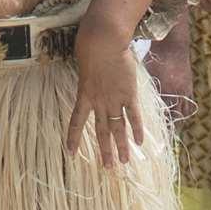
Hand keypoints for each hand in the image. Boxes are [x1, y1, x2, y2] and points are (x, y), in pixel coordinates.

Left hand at [65, 33, 152, 170]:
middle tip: (108, 167)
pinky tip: (140, 142)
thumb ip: (89, 75)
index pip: (76, 122)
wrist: (103, 42)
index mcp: (84, 95)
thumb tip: (91, 73)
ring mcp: (115, 99)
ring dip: (122, 146)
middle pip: (102, 131)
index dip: (73, 138)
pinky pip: (134, 115)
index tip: (71, 153)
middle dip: (105, 150)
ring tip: (124, 161)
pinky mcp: (129, 94)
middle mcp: (99, 102)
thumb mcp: (84, 64)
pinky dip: (137, 129)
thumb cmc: (91, 47)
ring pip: (118, 128)